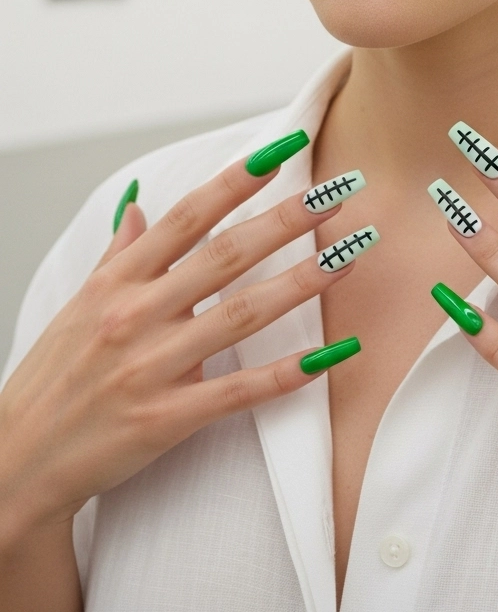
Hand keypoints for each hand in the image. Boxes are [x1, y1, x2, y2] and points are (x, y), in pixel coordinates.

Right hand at [0, 135, 366, 549]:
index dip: (236, 181)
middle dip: (287, 219)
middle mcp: (136, 315)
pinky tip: (329, 355)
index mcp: (117, 282)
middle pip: (225, 255)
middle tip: (336, 191)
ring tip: (350, 256)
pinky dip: (286, 373)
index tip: (281, 150)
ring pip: (242, 314)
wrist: (18, 461)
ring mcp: (152, 366)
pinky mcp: (166, 418)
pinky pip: (238, 390)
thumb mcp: (78, 304)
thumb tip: (141, 205)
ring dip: (302, 283)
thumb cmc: (53, 379)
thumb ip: (117, 252)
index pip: (187, 217)